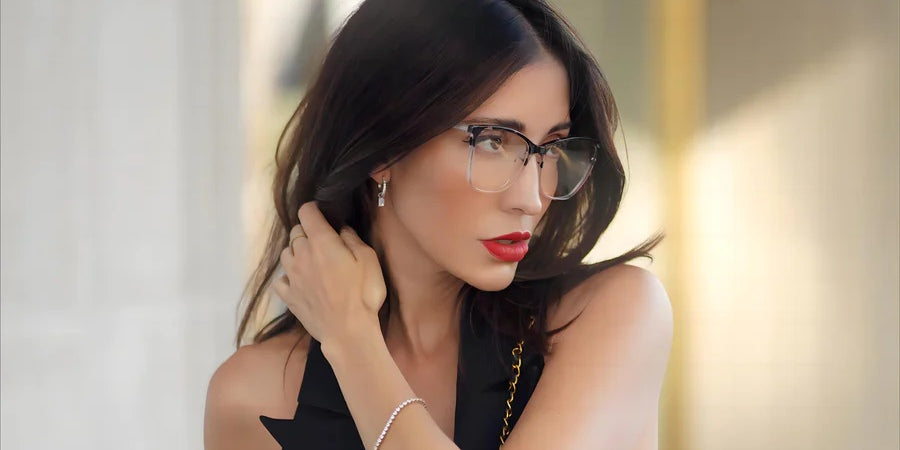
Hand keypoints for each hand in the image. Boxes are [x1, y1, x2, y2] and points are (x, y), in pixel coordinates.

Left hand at [272, 201, 385, 347]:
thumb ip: (352, 239)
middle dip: (306, 230)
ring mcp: (292, 276)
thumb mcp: (368, 260)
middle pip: (295, 232)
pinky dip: (288, 275)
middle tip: (322, 240)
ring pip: (286, 253)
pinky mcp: (288, 296)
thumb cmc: (363, 294)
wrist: (348, 331)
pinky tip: (299, 280)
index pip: (306, 213)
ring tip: (310, 259)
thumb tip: (341, 229)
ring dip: (296, 251)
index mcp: (321, 242)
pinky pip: (281, 279)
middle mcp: (301, 255)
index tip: (321, 213)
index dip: (313, 209)